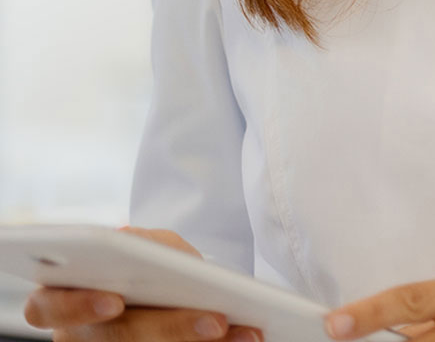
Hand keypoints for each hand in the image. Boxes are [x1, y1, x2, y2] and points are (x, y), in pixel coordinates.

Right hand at [23, 226, 264, 341]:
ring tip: (246, 335)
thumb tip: (139, 246)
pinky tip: (242, 340)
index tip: (116, 302)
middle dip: (172, 330)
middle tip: (216, 323)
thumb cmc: (152, 261)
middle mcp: (75, 339)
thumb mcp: (151, 244)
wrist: (169, 289)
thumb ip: (145, 246)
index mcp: (61, 297)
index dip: (78, 307)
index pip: (47, 306)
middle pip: (115, 340)